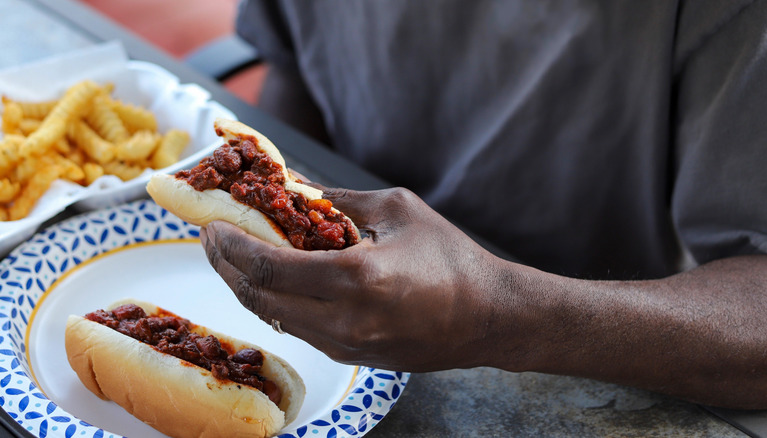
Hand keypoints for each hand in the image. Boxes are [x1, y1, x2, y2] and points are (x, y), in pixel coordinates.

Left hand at [200, 187, 506, 370]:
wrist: (487, 317)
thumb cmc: (451, 258)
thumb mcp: (396, 211)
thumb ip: (338, 200)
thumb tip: (294, 186)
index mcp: (356, 278)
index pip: (267, 267)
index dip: (229, 246)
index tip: (211, 224)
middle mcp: (343, 319)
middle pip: (257, 298)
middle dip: (224, 266)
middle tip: (212, 238)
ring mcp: (344, 344)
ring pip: (272, 317)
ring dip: (244, 285)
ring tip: (233, 255)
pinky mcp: (349, 355)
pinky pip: (296, 327)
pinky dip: (274, 301)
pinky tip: (271, 278)